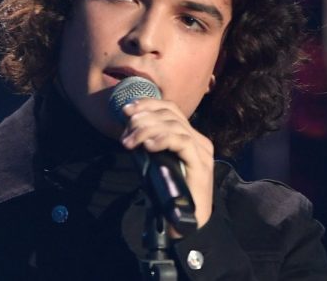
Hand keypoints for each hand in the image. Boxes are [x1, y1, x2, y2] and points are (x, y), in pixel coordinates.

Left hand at [120, 99, 213, 234]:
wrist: (185, 221)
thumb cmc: (168, 192)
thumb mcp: (155, 161)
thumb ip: (148, 143)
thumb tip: (129, 127)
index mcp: (189, 136)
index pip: (170, 109)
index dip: (147, 104)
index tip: (126, 110)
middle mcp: (198, 139)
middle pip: (170, 114)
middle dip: (142, 119)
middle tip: (125, 135)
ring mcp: (201, 151)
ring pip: (173, 126)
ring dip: (146, 130)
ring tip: (130, 143)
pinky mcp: (201, 163)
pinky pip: (182, 142)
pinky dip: (163, 139)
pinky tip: (148, 146)